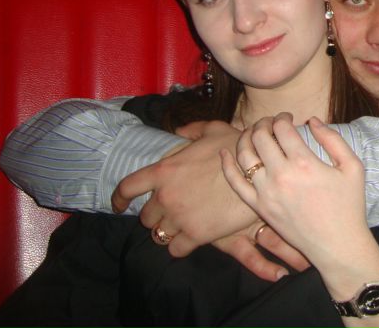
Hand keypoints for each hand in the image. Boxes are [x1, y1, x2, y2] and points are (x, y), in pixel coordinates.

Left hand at [111, 120, 296, 279]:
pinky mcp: (197, 235)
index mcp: (166, 170)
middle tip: (172, 211)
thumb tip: (179, 130)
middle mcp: (166, 196)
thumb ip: (193, 130)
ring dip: (168, 231)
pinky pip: (175, 249)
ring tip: (182, 226)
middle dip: (156, 214)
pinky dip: (179, 246)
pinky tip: (190, 240)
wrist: (260, 172)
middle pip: (146, 216)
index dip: (119, 198)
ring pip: (159, 234)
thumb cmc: (238, 148)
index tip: (118, 205)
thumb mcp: (215, 129)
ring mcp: (180, 217)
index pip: (128, 187)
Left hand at [221, 113, 370, 273]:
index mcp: (304, 163)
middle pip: (260, 136)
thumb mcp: (352, 167)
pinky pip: (235, 182)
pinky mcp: (259, 207)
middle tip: (271, 123)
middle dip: (264, 123)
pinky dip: (227, 164)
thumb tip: (312, 120)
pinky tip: (225, 152)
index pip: (282, 128)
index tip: (289, 118)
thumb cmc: (349, 206)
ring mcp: (266, 192)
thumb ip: (332, 139)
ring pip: (244, 155)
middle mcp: (281, 175)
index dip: (283, 117)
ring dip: (246, 137)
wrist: (337, 245)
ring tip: (254, 133)